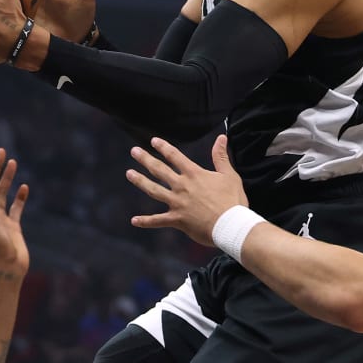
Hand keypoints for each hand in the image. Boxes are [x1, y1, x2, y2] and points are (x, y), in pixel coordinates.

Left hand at [126, 135, 247, 245]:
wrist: (230, 225)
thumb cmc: (232, 201)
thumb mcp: (229, 175)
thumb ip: (221, 156)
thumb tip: (221, 137)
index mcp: (194, 175)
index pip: (175, 157)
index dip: (163, 147)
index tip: (153, 141)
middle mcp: (182, 186)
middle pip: (159, 170)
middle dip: (145, 159)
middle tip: (134, 151)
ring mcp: (177, 203)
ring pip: (154, 190)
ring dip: (140, 181)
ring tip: (129, 173)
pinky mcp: (177, 220)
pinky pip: (158, 220)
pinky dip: (146, 221)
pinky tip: (134, 221)